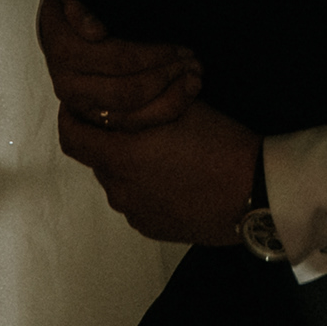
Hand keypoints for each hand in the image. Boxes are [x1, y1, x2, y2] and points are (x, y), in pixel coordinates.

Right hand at [36, 0, 199, 133]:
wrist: (68, 25)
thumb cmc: (82, 3)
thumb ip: (81, 6)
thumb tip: (94, 31)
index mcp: (62, 49)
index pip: (114, 59)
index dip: (151, 55)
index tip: (178, 45)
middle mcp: (67, 83)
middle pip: (125, 91)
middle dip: (165, 75)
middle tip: (191, 58)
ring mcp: (82, 106)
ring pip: (131, 115)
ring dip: (170, 95)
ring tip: (195, 73)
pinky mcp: (97, 120)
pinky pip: (135, 126)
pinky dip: (167, 109)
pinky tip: (188, 90)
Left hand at [57, 101, 260, 248]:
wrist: (257, 192)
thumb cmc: (222, 143)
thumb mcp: (182, 107)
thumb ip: (143, 103)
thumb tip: (124, 96)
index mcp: (122, 156)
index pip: (72, 138)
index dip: (69, 119)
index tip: (78, 107)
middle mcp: (121, 188)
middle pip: (99, 158)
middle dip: (110, 140)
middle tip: (140, 125)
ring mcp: (136, 213)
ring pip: (119, 182)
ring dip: (130, 166)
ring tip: (166, 153)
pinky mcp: (153, 229)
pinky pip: (137, 203)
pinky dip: (146, 189)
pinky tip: (177, 179)